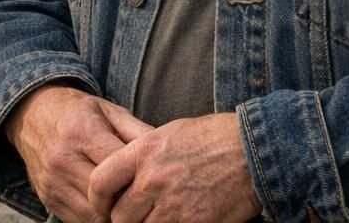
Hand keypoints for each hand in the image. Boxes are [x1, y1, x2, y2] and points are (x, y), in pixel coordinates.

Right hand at [4, 85, 152, 222]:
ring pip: (93, 215)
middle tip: (145, 200)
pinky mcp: (47, 197)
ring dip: (114, 216)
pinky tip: (108, 209)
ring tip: (129, 207)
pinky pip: (78, 221)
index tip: (153, 181)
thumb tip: (168, 153)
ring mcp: (52, 181)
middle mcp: (63, 158)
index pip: (118, 169)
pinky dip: (96, 220)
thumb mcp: (108, 110)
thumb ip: (137, 132)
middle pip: (106, 197)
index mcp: (82, 132)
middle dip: (129, 202)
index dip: (139, 179)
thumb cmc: (76, 111)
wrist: (30, 114)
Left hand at [87, 112, 260, 222]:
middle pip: (120, 215)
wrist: (252, 151)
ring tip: (155, 216)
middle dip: (124, 218)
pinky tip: (176, 220)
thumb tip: (126, 176)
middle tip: (133, 215)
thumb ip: (142, 156)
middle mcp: (153, 179)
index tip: (102, 204)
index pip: (100, 181)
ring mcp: (173, 204)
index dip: (97, 198)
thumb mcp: (168, 134)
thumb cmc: (213, 138)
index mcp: (143, 151)